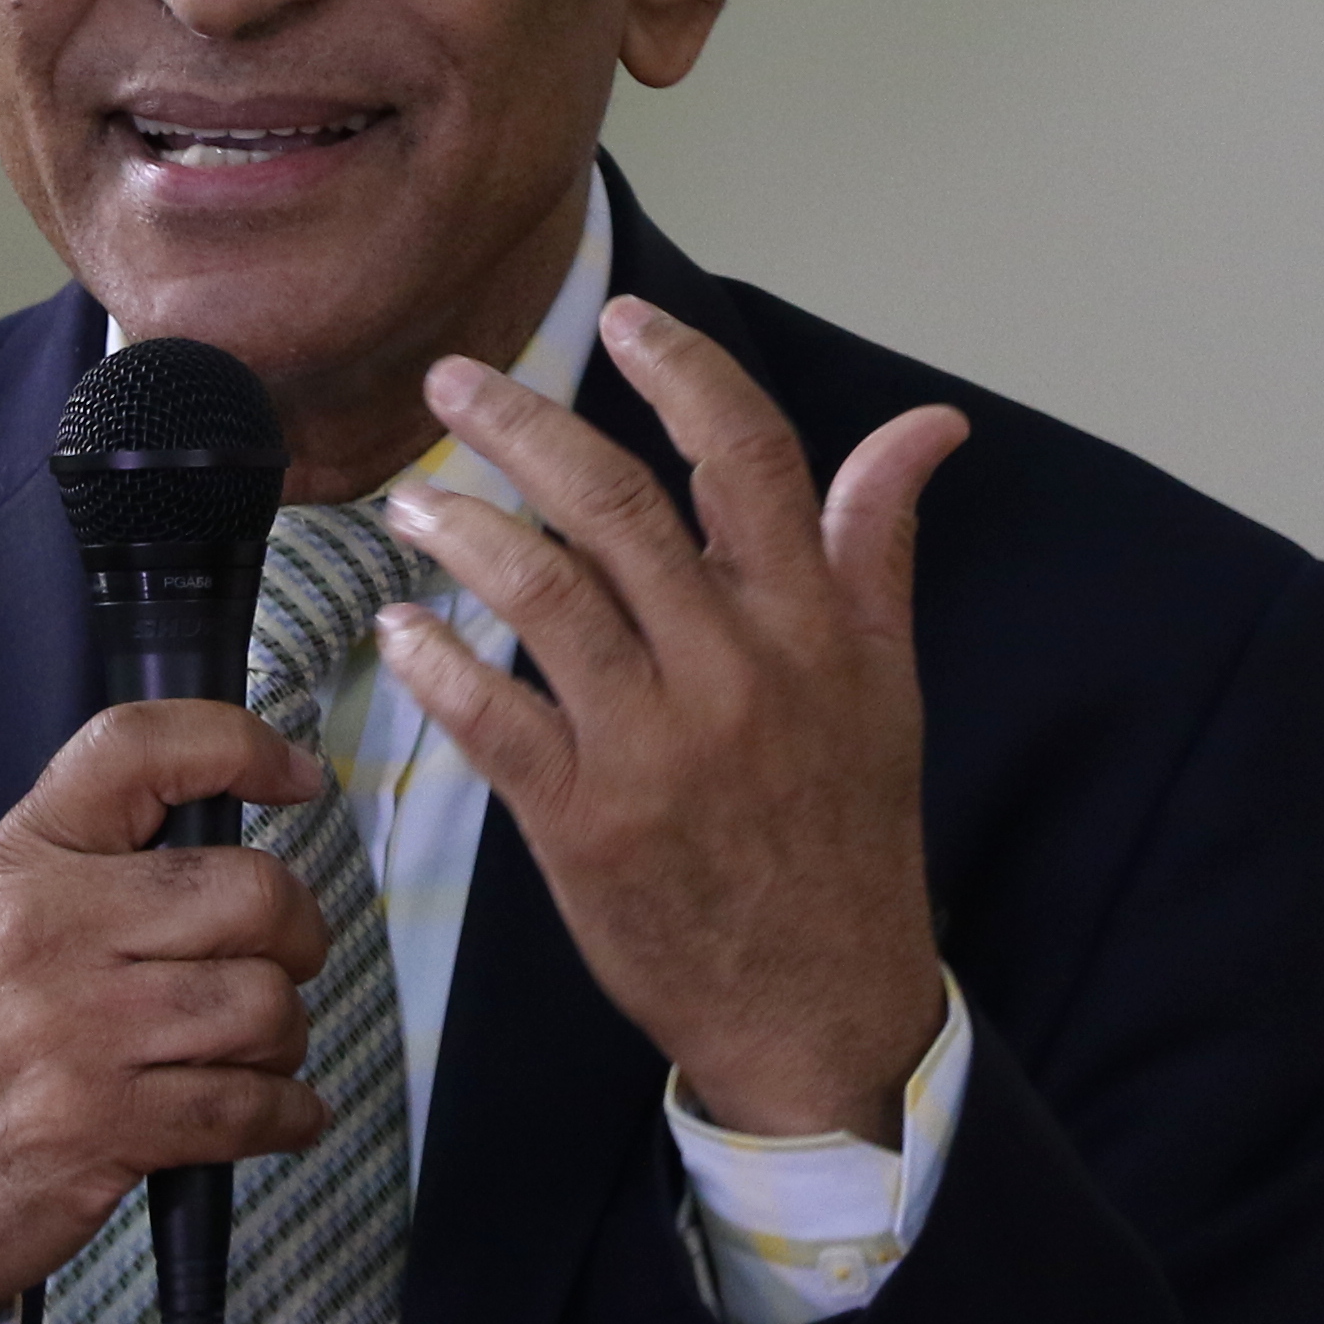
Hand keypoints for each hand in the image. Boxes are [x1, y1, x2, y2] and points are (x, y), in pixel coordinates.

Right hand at [0, 703, 329, 1323]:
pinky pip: (248, 1106)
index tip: (297, 778)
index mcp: (20, 860)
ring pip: (264, 1002)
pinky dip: (287, 1113)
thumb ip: (90, 864)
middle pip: (251, 890)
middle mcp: (46, 930)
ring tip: (257, 1049)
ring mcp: (74, 1032)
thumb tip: (227, 832)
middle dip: (297, 932)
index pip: (138, 748)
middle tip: (285, 957)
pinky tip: (277, 1111)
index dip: (240, 743)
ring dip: (286, 1034)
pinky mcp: (100, 1128)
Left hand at [378, 296, 966, 1145]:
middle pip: (616, 505)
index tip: (625, 318)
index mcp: (811, 625)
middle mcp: (734, 669)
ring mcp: (654, 747)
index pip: (748, 458)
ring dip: (461, 531)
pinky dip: (435, 664)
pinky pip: (491, 718)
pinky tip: (398, 628)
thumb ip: (877, 541)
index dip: (685, 373)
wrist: (822, 1005)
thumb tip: (926, 425)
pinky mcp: (584, 822)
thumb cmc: (846, 833)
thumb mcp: (887, 682)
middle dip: (522, 424)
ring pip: (542, 596)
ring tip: (409, 502)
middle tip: (452, 379)